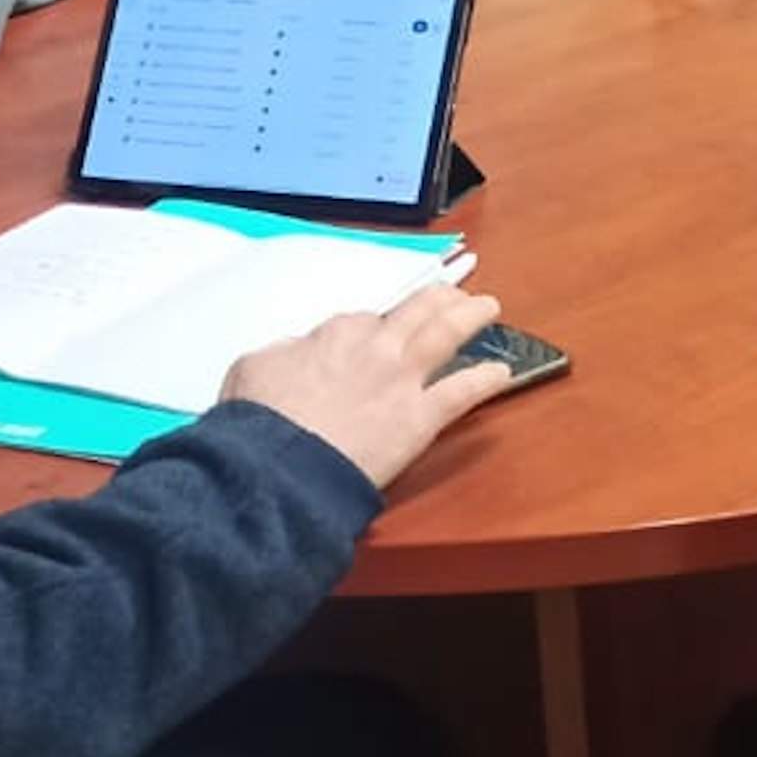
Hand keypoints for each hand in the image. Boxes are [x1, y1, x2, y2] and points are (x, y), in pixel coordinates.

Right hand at [225, 278, 516, 487]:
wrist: (278, 463)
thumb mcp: (253, 366)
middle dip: (438, 298)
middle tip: (453, 294)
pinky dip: (485, 381)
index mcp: (335, 333)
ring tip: (488, 307)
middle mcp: (376, 346)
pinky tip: (503, 373)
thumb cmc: (258, 418)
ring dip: (470, 317)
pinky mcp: (420, 418)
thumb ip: (285, 352)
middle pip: (416, 311)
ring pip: (445, 335)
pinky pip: (461, 393)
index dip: (375, 326)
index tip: (378, 331)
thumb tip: (298, 352)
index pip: (365, 320)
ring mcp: (402, 379)